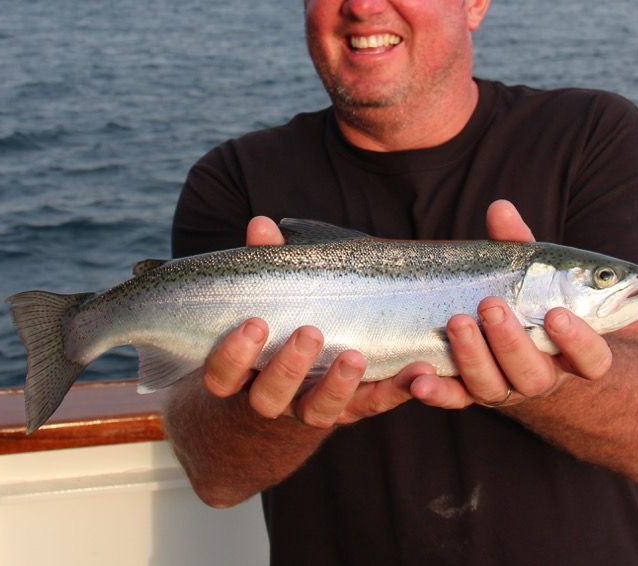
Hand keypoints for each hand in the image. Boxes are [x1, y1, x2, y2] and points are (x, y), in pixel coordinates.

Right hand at [197, 216, 426, 427]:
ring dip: (336, 386)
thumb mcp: (273, 295)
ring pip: (317, 412)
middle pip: (269, 397)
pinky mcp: (353, 409)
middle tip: (310, 332)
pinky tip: (415, 369)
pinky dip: (395, 389)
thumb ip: (267, 265)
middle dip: (288, 367)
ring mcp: (311, 407)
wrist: (305, 376)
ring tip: (355, 354)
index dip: (234, 355)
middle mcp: (273, 397)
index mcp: (243, 372)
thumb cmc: (283, 320)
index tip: (255, 323)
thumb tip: (261, 226)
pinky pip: (372, 405)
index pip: (222, 375)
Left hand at [409, 200, 614, 409]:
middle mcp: (540, 375)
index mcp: (569, 351)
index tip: (558, 315)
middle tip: (491, 305)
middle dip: (511, 341)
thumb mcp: (527, 271)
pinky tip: (420, 379)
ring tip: (457, 322)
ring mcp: (504, 388)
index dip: (579, 342)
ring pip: (493, 387)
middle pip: (533, 374)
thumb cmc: (524, 297)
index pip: (591, 360)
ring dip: (474, 356)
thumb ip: (518, 246)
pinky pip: (454, 398)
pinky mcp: (469, 393)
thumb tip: (500, 209)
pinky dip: (437, 392)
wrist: (504, 335)